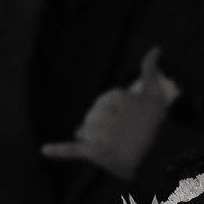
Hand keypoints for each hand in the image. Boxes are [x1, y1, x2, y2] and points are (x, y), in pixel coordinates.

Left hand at [40, 46, 179, 180]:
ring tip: (113, 145)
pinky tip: (44, 150)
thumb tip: (155, 47)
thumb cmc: (158, 124)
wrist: (160, 156)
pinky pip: (72, 150)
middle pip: (94, 117)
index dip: (119, 113)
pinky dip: (58, 151)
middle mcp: (103, 113)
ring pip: (87, 132)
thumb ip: (150, 70)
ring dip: (94, 138)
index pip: (105, 102)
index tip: (131, 122)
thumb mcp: (156, 94)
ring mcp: (97, 133)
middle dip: (105, 125)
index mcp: (114, 97)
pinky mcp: (93, 152)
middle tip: (125, 135)